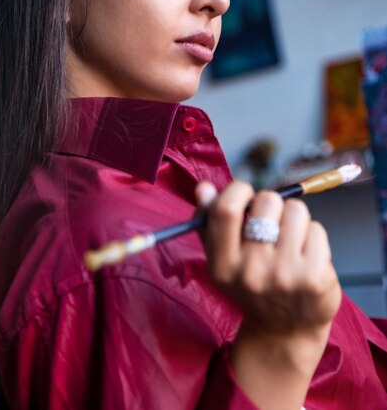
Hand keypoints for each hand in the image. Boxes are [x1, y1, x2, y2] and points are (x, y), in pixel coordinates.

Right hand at [195, 180, 341, 409]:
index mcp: (222, 265)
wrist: (283, 332)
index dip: (239, 190)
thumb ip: (209, 220)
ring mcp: (286, 275)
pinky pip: (316, 230)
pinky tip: (306, 255)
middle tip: (271, 223)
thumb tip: (204, 187)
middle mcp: (252, 271)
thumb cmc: (251, 285)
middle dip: (271, 204)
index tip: (246, 195)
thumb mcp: (221, 258)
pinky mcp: (315, 277)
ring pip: (296, 210)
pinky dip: (312, 236)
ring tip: (289, 240)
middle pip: (267, 201)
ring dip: (294, 218)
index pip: (226, 209)